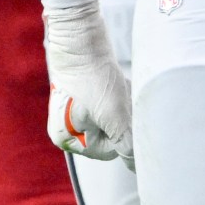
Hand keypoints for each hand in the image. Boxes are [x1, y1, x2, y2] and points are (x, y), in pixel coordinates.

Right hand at [43, 5, 130, 163]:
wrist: (82, 37)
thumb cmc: (95, 78)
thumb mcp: (115, 116)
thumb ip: (128, 146)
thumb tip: (139, 168)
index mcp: (64, 139)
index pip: (107, 152)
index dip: (120, 134)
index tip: (119, 112)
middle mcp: (65, 128)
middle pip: (109, 135)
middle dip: (121, 119)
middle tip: (119, 98)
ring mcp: (72, 111)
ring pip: (112, 119)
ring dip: (122, 107)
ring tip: (117, 88)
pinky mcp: (82, 95)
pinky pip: (108, 104)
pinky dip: (118, 96)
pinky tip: (117, 83)